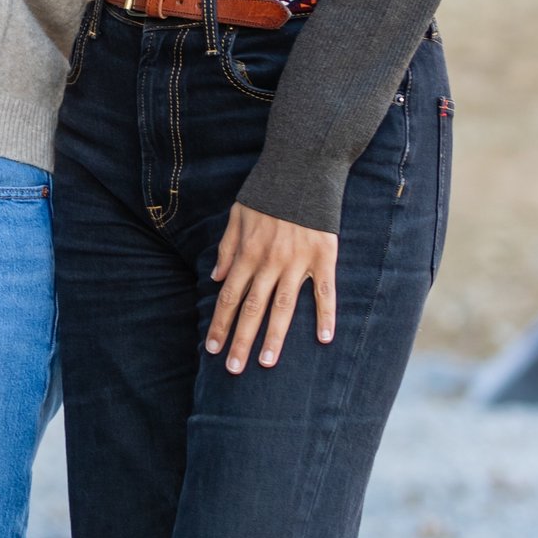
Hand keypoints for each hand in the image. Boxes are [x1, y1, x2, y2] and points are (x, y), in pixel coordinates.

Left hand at [206, 202, 334, 373]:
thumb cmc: (266, 193)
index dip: (219, 323)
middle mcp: (270, 262)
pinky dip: (326, 315)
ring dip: (275, 337)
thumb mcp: (237, 215)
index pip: (228, 297)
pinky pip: (326, 292)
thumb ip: (227, 248)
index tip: (211, 348)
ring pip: (284, 307)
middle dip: (241, 340)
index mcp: (247, 253)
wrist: (302, 168)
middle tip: (233, 369)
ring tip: (267, 363)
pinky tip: (323, 338)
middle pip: (253, 309)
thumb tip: (217, 278)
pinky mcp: (324, 258)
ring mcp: (298, 262)